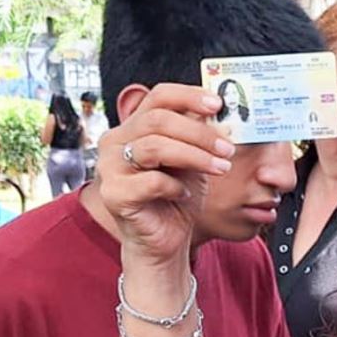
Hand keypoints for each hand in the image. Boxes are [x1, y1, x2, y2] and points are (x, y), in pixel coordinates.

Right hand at [96, 84, 235, 266]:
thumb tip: (218, 110)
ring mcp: (109, 167)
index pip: (158, 97)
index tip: (217, 104)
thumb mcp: (192, 159)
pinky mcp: (114, 194)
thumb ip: (197, 135)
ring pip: (155, 147)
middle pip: (158, 119)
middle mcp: (115, 142)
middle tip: (227, 148)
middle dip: (199, 133)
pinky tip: (185, 193)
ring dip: (195, 156)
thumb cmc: (177, 197)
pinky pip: (151, 181)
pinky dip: (176, 186)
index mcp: (133, 127)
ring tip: (221, 168)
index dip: (188, 95)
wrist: (165, 241)